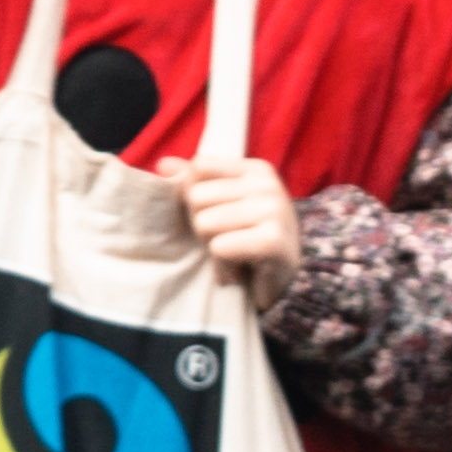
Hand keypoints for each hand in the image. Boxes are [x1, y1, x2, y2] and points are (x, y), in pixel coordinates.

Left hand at [178, 158, 302, 302]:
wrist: (288, 286)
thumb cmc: (250, 242)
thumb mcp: (223, 206)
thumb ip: (194, 182)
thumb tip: (163, 164)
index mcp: (255, 170)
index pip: (198, 167)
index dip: (194, 195)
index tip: (217, 216)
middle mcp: (267, 184)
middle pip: (196, 197)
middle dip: (202, 227)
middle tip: (228, 242)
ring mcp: (273, 210)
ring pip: (204, 223)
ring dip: (212, 251)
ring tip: (234, 258)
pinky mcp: (272, 241)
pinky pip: (219, 248)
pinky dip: (223, 268)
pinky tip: (240, 272)